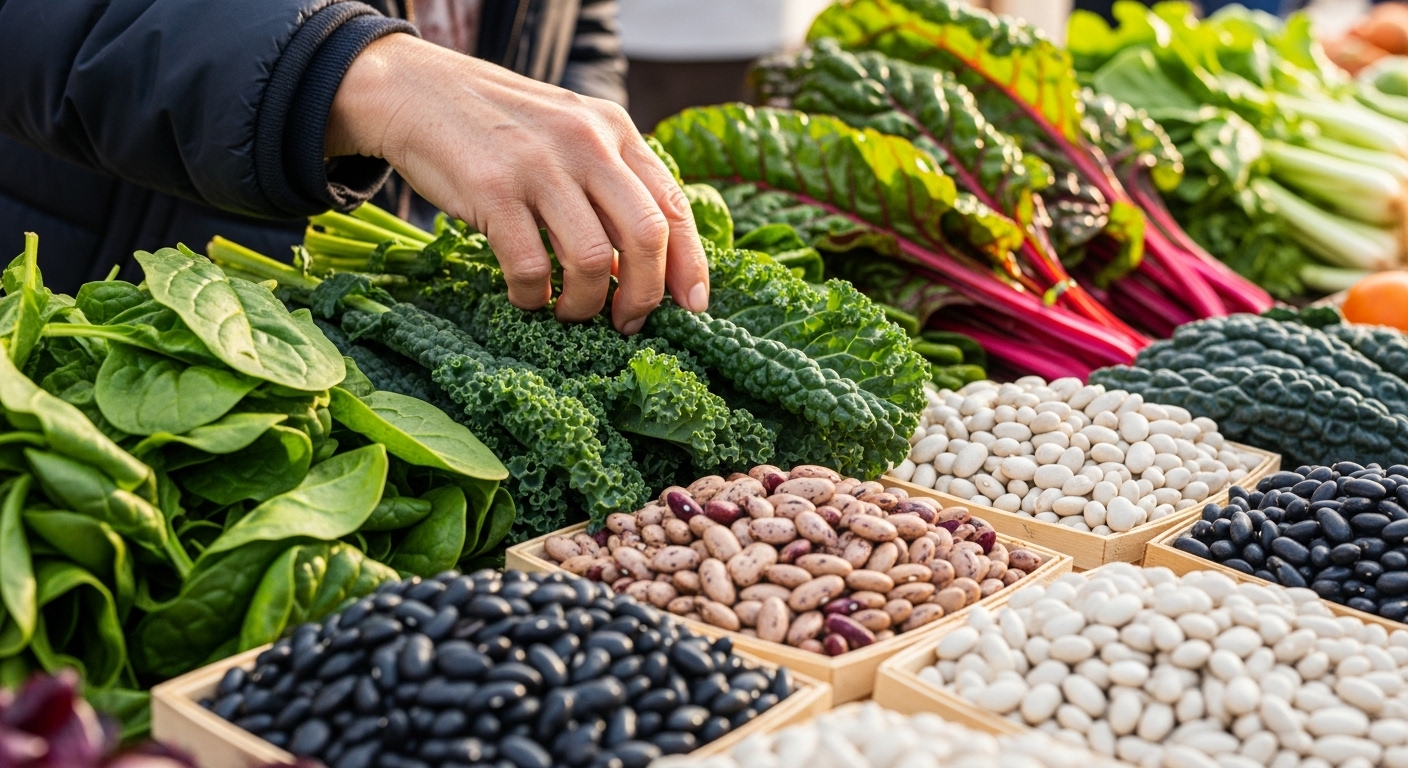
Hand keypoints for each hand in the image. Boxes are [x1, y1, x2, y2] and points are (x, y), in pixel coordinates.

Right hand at [324, 33, 707, 332]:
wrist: (418, 92)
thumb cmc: (500, 128)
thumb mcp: (569, 133)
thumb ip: (610, 182)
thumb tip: (645, 265)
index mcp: (614, 130)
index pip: (672, 205)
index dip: (689, 265)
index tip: (692, 307)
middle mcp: (586, 143)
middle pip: (645, 236)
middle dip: (645, 294)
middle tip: (627, 322)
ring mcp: (539, 166)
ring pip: (592, 259)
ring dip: (586, 304)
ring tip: (570, 313)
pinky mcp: (492, 191)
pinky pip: (530, 268)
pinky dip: (533, 298)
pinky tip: (527, 298)